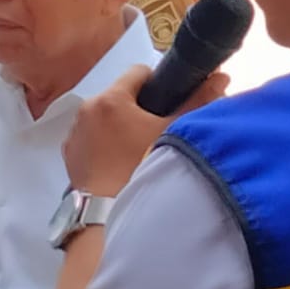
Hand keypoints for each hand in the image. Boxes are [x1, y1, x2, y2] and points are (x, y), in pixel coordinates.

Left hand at [62, 65, 228, 196]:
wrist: (109, 215)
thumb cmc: (141, 169)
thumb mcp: (173, 134)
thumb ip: (198, 102)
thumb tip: (220, 77)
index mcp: (110, 99)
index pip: (139, 72)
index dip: (159, 84)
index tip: (169, 105)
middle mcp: (86, 110)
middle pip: (121, 96)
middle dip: (139, 108)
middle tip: (157, 132)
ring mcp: (74, 134)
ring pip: (105, 117)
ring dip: (119, 126)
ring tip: (137, 150)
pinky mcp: (69, 156)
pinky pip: (91, 138)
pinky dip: (104, 144)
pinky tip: (119, 162)